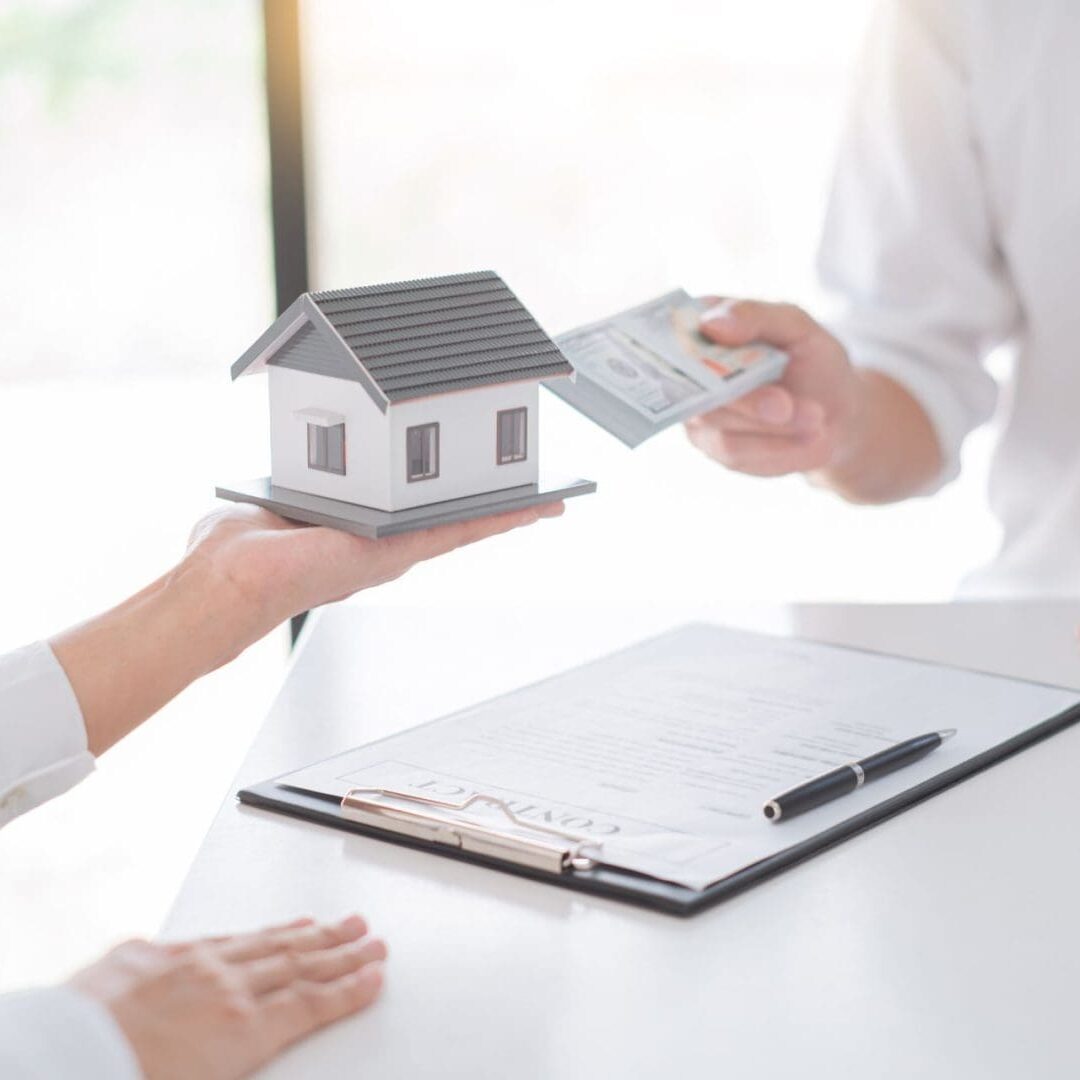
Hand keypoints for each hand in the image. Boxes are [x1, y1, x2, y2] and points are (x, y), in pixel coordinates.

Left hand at [70, 915, 385, 1079]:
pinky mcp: (155, 954)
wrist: (54, 1061)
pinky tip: (276, 925)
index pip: (310, 1004)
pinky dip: (259, 930)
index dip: (348, 990)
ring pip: (268, 943)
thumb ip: (239, 1064)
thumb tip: (254, 1049)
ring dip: (312, 934)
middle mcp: (224, 989)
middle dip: (342, 953)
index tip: (374, 976)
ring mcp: (191, 965)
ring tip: (342, 924)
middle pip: (299, 966)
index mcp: (238, 1030)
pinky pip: (224, 935)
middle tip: (373, 940)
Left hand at [186, 500, 565, 647]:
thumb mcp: (277, 500)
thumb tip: (285, 489)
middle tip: (532, 491)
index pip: (411, 506)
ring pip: (465, 524)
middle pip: (450, 515)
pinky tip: (532, 508)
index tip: (474, 477)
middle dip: (493, 503)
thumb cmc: (236, 551)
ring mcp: (396, 549)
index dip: (446, 491)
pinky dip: (500, 519)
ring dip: (508, 512)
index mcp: (356, 527)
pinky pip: (461, 531)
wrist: (230, 580)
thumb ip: (293, 496)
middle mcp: (382, 541)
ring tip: (549, 498)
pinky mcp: (401, 552)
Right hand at [684, 299, 859, 475]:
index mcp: (703, 329)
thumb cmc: (813, 362)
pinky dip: (778, 447)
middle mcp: (690, 374)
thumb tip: (711, 323)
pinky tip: (809, 440)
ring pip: (719, 427)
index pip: (673, 334)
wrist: (838, 416)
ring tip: (817, 421)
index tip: (714, 356)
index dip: (683, 348)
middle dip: (747, 402)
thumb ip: (757, 317)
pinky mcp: (716, 448)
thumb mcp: (798, 328)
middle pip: (698, 390)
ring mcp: (700, 413)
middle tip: (785, 405)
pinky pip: (737, 452)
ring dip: (773, 428)